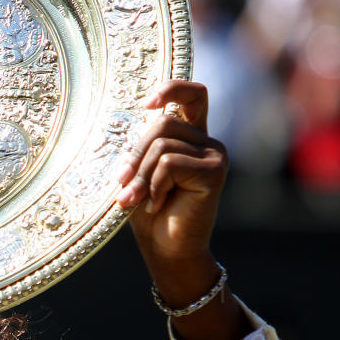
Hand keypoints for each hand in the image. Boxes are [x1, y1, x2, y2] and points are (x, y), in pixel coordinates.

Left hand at [116, 80, 227, 274]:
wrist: (165, 250)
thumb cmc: (148, 212)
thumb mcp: (138, 173)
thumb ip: (140, 146)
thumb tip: (132, 119)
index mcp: (190, 137)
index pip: (192, 94)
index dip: (171, 88)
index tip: (147, 105)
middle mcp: (207, 142)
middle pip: (162, 122)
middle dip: (135, 156)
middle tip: (123, 186)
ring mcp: (215, 154)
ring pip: (162, 144)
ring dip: (141, 176)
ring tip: (140, 200)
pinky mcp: (215, 170)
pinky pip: (169, 163)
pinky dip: (155, 185)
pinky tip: (158, 204)